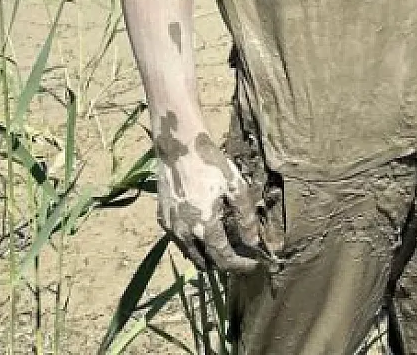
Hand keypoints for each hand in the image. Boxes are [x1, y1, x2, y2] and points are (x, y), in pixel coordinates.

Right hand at [154, 117, 265, 273]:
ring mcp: (170, 228)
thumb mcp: (236, 187)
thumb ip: (246, 217)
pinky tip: (203, 234)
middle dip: (225, 264)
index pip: (224, 259)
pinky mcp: (162, 220)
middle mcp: (184, 234)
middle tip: (241, 258)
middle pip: (206, 262)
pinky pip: (179, 242)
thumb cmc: (211, 165)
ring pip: (190, 254)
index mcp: (204, 227)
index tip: (255, 265)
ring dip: (207, 257)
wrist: (179, 149)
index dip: (241, 266)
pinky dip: (193, 245)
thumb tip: (253, 242)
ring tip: (224, 249)